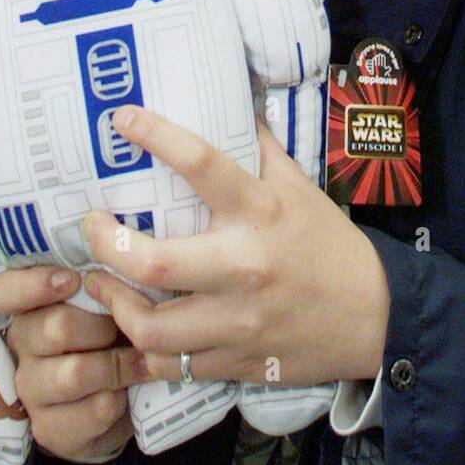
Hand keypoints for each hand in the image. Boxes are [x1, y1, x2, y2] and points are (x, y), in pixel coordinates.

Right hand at [0, 265, 143, 464]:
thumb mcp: (108, 303)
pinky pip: (93, 408)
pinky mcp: (49, 429)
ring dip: (118, 365)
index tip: (72, 279)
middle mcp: (21, 346)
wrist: (118, 404)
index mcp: (29, 307)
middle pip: (56, 327)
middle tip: (128, 327)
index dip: (33, 284)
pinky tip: (127, 393)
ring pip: (76, 372)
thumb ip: (103, 279)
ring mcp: (30, 389)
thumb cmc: (113, 338)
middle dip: (104, 326)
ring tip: (139, 360)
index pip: (5, 291)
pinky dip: (121, 399)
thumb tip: (117, 242)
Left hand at [83, 107, 390, 387]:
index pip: (201, 164)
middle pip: (154, 264)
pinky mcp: (234, 362)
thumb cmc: (328, 244)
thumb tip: (231, 101)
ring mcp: (237, 322)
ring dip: (114, 303)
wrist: (374, 317)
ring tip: (101, 281)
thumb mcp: (300, 187)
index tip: (121, 119)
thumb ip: (260, 148)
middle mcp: (244, 267)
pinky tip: (131, 326)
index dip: (155, 135)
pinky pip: (171, 364)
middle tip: (91, 225)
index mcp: (261, 212)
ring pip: (151, 327)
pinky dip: (143, 346)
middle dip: (106, 244)